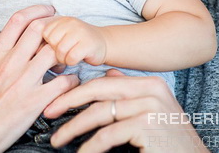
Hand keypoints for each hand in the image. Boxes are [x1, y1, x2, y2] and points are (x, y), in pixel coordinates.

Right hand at [0, 5, 79, 152]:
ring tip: (67, 58)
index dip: (36, 11)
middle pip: (39, 30)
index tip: (47, 11)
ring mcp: (24, 81)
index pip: (18, 20)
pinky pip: (63, 82)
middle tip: (65, 29)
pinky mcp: (35, 101)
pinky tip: (71, 82)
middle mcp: (10, 64)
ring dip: (65, 52)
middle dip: (56, 26)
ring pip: (54, 52)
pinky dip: (72, 79)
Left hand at [43, 16, 106, 65]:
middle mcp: (69, 21)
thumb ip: (43, 39)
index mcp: (59, 18)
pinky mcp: (88, 43)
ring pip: (60, 50)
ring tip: (68, 56)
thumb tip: (31, 52)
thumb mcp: (59, 36)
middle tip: (61, 54)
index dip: (44, 43)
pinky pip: (71, 57)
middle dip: (53, 52)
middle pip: (50, 41)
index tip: (53, 47)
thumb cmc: (75, 43)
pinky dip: (71, 62)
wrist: (103, 42)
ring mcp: (80, 31)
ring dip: (62, 58)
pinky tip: (76, 59)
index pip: (41, 31)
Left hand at [44, 70, 207, 151]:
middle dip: (68, 101)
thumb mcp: (152, 111)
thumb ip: (131, 92)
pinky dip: (90, 147)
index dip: (77, 90)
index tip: (57, 101)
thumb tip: (109, 73)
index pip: (104, 81)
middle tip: (47, 113)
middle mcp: (151, 89)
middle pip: (98, 90)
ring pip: (99, 113)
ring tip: (58, 140)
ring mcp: (151, 106)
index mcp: (150, 83)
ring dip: (73, 128)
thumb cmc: (171, 142)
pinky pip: (107, 135)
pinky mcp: (148, 126)